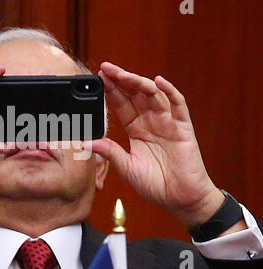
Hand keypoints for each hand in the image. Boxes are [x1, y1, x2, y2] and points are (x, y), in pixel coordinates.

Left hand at [91, 62, 224, 226]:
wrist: (180, 200)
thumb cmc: (155, 184)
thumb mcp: (127, 167)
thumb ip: (109, 152)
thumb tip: (85, 143)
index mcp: (136, 129)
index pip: (122, 104)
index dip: (111, 90)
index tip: (99, 77)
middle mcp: (151, 122)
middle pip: (135, 94)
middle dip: (121, 80)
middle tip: (106, 68)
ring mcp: (167, 123)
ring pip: (153, 95)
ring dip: (138, 83)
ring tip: (123, 75)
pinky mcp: (183, 128)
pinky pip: (178, 105)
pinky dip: (170, 92)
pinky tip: (158, 82)